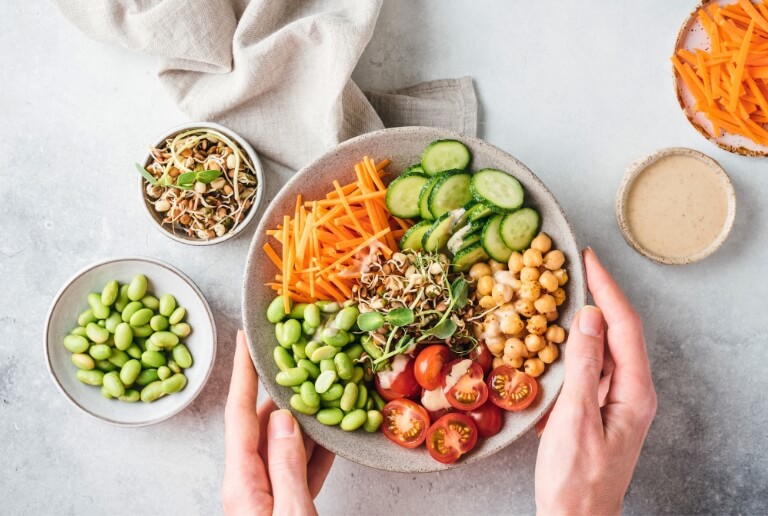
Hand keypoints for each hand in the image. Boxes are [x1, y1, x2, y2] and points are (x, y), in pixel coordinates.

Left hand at [222, 330, 334, 515]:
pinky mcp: (286, 507)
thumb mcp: (291, 512)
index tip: (244, 340)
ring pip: (285, 445)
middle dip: (285, 391)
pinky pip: (300, 469)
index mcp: (242, 483)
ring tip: (326, 390)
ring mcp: (267, 496)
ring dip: (306, 420)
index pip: (238, 414)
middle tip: (304, 360)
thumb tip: (285, 418)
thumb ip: (287, 466)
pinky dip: (317, 451)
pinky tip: (334, 435)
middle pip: (264, 424)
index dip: (242, 372)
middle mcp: (249, 485)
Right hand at [534, 248, 656, 515]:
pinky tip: (554, 339)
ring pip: (602, 348)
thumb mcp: (575, 418)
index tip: (588, 260)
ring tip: (560, 294)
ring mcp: (614, 400)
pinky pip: (588, 367)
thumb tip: (587, 318)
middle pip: (617, 332)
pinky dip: (572, 346)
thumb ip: (583, 366)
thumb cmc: (575, 479)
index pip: (624, 326)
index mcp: (634, 392)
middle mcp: (630, 392)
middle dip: (597, 296)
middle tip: (572, 268)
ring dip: (582, 320)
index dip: (606, 289)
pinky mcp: (597, 408)